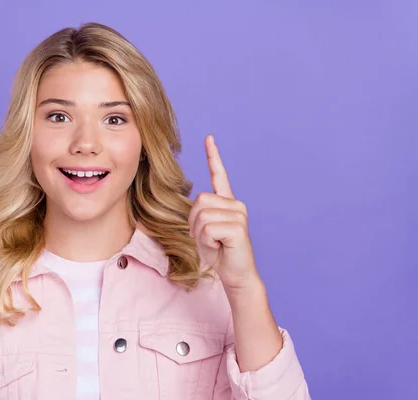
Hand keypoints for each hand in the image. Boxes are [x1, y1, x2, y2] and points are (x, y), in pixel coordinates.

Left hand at [188, 135, 261, 291]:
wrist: (236, 274)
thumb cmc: (219, 253)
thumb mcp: (204, 231)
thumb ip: (199, 214)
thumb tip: (196, 204)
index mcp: (227, 203)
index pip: (219, 175)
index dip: (213, 156)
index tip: (209, 138)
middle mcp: (235, 204)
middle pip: (199, 201)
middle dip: (194, 223)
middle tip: (208, 239)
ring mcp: (239, 214)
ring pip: (202, 216)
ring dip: (200, 234)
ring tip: (215, 244)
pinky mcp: (238, 227)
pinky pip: (208, 229)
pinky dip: (207, 242)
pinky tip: (221, 246)